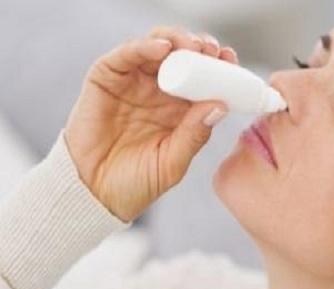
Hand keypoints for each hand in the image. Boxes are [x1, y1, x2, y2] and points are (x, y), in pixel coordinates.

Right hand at [63, 27, 239, 221]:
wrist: (95, 196)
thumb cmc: (136, 183)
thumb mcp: (173, 162)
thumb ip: (195, 134)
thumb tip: (220, 105)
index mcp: (180, 110)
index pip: (203, 79)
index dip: (218, 66)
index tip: (230, 60)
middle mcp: (157, 91)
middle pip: (181, 56)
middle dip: (199, 48)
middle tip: (212, 50)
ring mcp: (132, 84)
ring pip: (155, 48)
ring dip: (176, 41)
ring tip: (192, 47)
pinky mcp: (105, 80)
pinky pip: (124, 56)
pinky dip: (143, 46)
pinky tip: (162, 48)